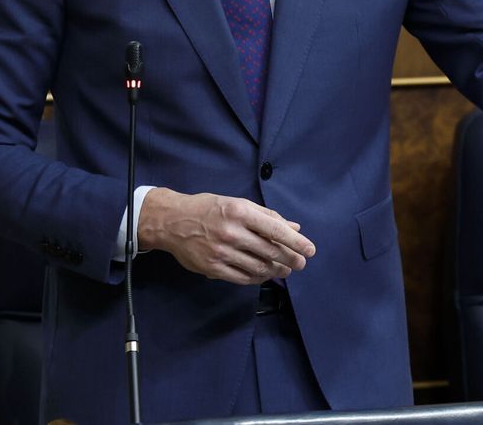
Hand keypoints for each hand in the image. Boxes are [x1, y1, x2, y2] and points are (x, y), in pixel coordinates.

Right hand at [137, 187, 315, 284]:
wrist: (172, 221)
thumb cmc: (209, 208)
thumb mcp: (238, 204)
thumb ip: (267, 216)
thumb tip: (294, 227)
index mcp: (240, 212)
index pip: (275, 230)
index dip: (296, 242)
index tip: (310, 250)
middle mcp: (232, 232)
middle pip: (270, 251)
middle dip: (290, 259)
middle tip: (300, 263)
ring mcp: (221, 252)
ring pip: (258, 266)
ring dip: (276, 270)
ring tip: (285, 270)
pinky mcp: (212, 268)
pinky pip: (242, 277)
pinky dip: (257, 278)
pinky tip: (264, 275)